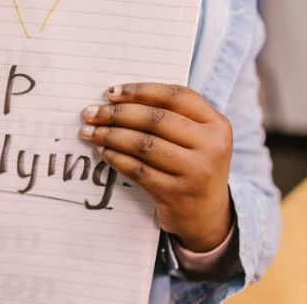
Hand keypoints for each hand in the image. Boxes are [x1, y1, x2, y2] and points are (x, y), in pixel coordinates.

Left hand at [79, 83, 233, 251]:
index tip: (110, 92)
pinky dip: (116, 158)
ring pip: (144, 144)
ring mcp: (195, 172)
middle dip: (117, 114)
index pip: (175, 96)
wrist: (206, 215)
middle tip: (90, 114)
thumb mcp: (196, 137)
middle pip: (155, 119)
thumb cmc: (192, 164)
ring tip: (90, 132)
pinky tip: (102, 151)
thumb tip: (116, 99)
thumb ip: (170, 115)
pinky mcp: (175, 193)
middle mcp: (211, 146)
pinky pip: (137, 170)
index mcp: (216, 124)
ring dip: (110, 136)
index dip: (140, 91)